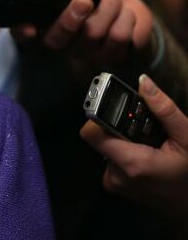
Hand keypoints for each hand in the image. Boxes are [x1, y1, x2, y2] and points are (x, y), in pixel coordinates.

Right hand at [12, 0, 152, 66]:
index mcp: (45, 17)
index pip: (22, 31)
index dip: (22, 32)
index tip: (30, 28)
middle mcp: (60, 39)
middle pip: (56, 40)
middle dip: (70, 18)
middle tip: (84, 0)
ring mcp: (84, 51)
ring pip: (92, 34)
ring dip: (108, 8)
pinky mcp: (110, 56)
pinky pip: (117, 38)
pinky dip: (126, 18)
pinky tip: (124, 12)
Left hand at [80, 74, 187, 223]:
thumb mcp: (187, 138)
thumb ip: (164, 109)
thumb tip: (144, 82)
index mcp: (131, 163)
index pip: (90, 133)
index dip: (99, 115)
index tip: (113, 105)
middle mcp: (116, 176)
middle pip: (101, 137)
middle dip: (119, 128)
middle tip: (144, 129)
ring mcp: (116, 184)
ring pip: (108, 147)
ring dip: (125, 142)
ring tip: (151, 145)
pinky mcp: (118, 187)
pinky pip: (113, 160)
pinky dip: (127, 154)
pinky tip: (148, 155)